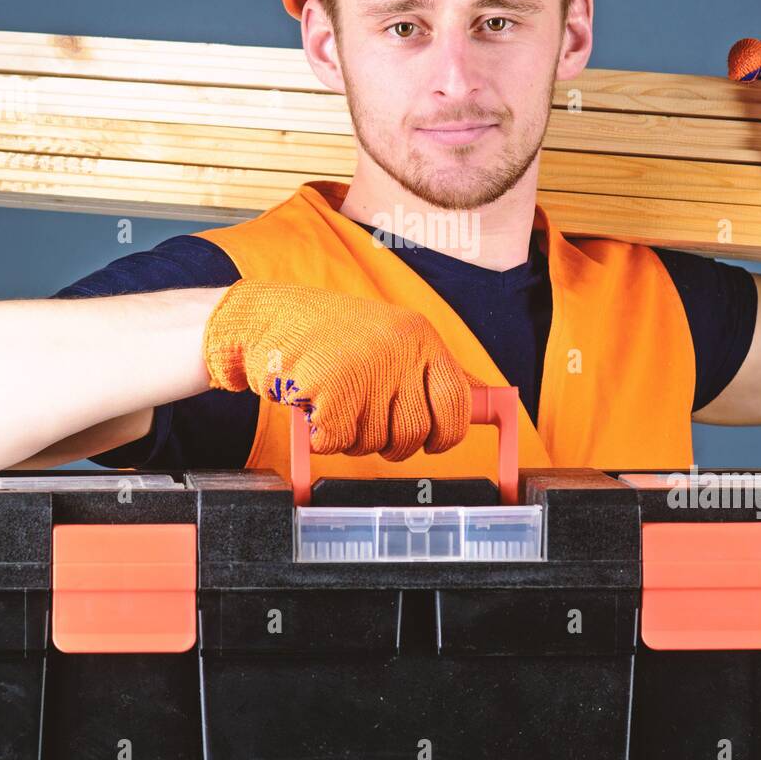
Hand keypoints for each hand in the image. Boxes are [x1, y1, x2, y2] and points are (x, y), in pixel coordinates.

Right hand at [202, 279, 485, 460]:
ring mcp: (366, 369)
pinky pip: (337, 443)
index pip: (458, 404)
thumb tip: (493, 398)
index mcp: (421, 337)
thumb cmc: (332, 335)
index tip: (431, 441)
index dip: (446, 434)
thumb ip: (436, 371)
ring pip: (374, 443)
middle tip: (364, 419)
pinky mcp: (330, 388)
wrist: (267, 317)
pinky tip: (313, 407)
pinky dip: (322, 437)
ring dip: (350, 436)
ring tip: (333, 400)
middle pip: (415, 434)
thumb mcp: (394, 338)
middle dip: (390, 442)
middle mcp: (400, 350)